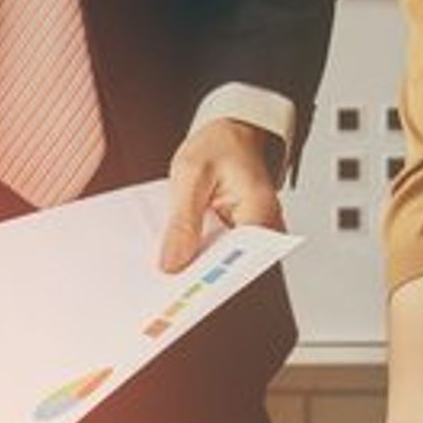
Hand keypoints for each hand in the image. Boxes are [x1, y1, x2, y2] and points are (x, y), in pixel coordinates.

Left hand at [160, 119, 283, 271]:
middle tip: (158, 286)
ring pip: (218, 263)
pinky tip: (170, 254)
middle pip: (226, 268)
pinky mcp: (236, 236)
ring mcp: (251, 236)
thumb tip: (172, 264)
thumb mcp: (192, 174)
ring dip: (191, 266)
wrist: (233, 132)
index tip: (175, 290)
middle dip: (192, 277)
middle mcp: (263, 231)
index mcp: (261, 215)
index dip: (203, 279)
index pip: (235, 263)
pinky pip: (214, 251)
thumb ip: (183, 221)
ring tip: (161, 273)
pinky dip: (193, 253)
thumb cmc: (220, 145)